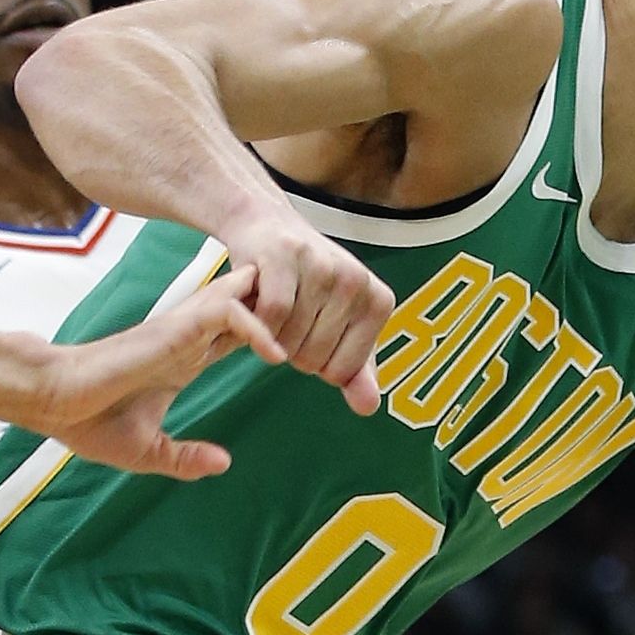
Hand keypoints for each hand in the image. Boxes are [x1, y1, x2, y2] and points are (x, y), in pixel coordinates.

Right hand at [34, 267, 287, 474]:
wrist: (54, 403)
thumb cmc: (89, 423)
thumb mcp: (150, 451)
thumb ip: (186, 456)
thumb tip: (223, 463)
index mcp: (184, 359)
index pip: (239, 333)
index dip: (272, 336)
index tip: (304, 353)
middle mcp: (188, 338)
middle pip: (249, 303)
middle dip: (285, 308)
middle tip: (324, 325)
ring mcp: (183, 330)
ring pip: (244, 296)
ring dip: (278, 310)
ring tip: (311, 333)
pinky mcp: (175, 329)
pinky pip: (228, 312)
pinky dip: (256, 326)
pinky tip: (276, 354)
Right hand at [222, 206, 394, 413]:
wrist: (268, 226)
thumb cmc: (306, 281)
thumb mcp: (339, 323)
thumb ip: (355, 369)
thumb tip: (367, 408)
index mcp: (378, 302)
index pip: (343, 371)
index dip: (318, 364)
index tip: (312, 334)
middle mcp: (355, 282)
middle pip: (314, 358)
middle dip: (293, 350)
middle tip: (289, 320)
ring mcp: (321, 267)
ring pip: (290, 340)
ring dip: (272, 337)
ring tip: (273, 310)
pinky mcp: (285, 258)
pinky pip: (270, 318)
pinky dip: (257, 323)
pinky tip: (256, 307)